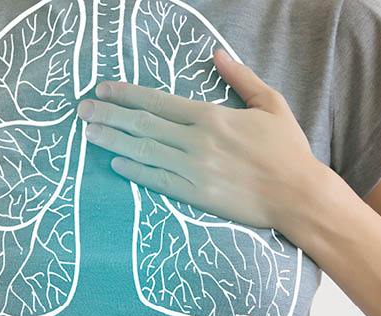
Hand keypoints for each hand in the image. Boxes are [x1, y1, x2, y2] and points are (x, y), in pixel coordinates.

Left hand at [77, 48, 326, 228]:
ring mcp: (193, 169)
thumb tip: (216, 54)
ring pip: (143, 150)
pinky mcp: (195, 195)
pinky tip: (114, 162)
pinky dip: (134, 170)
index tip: (103, 89)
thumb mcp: (270, 104)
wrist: (298, 195)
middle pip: (142, 124)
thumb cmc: (287, 150)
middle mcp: (196, 141)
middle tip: (81, 109)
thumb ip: (241, 78)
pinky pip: (157, 180)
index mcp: (211, 116)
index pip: (158, 101)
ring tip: (87, 132)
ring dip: (112, 139)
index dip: (127, 94)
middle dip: (108, 114)